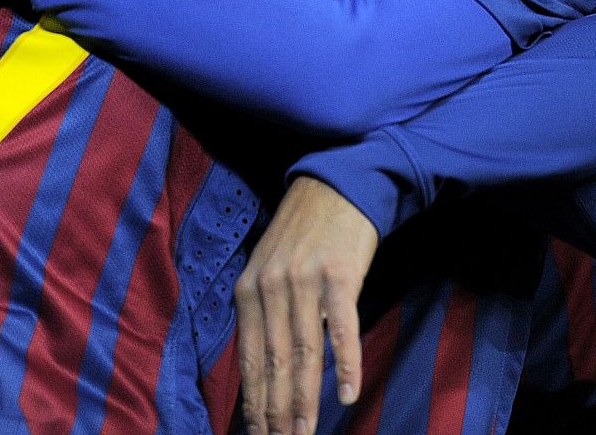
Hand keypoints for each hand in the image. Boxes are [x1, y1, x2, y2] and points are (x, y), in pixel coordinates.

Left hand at [234, 177, 377, 434]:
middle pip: (275, 363)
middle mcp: (271, 287)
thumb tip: (263, 369)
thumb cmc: (303, 233)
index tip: (259, 433)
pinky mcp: (340, 275)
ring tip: (306, 432)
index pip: (250, 358)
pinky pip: (343, 330)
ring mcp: (305, 281)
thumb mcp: (268, 268)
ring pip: (304, 353)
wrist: (336, 186)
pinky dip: (345, 365)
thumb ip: (263, 312)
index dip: (255, 401)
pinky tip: (347, 394)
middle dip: (277, 411)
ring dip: (306, 400)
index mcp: (248, 289)